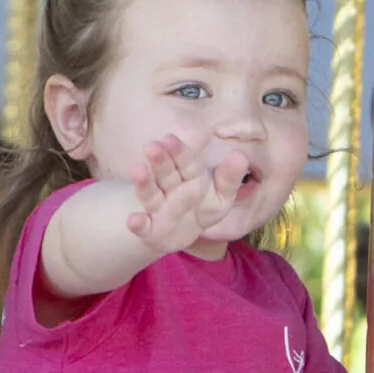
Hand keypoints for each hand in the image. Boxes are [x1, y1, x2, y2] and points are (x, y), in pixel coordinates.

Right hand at [127, 135, 249, 256]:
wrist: (181, 233)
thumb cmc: (201, 208)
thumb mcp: (221, 196)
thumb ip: (229, 178)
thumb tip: (240, 156)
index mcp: (188, 176)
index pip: (184, 161)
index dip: (178, 151)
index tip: (169, 139)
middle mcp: (169, 188)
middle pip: (165, 173)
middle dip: (159, 160)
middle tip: (151, 146)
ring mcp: (157, 208)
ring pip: (150, 194)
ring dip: (143, 183)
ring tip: (137, 171)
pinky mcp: (149, 230)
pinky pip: (142, 227)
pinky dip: (137, 224)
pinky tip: (132, 220)